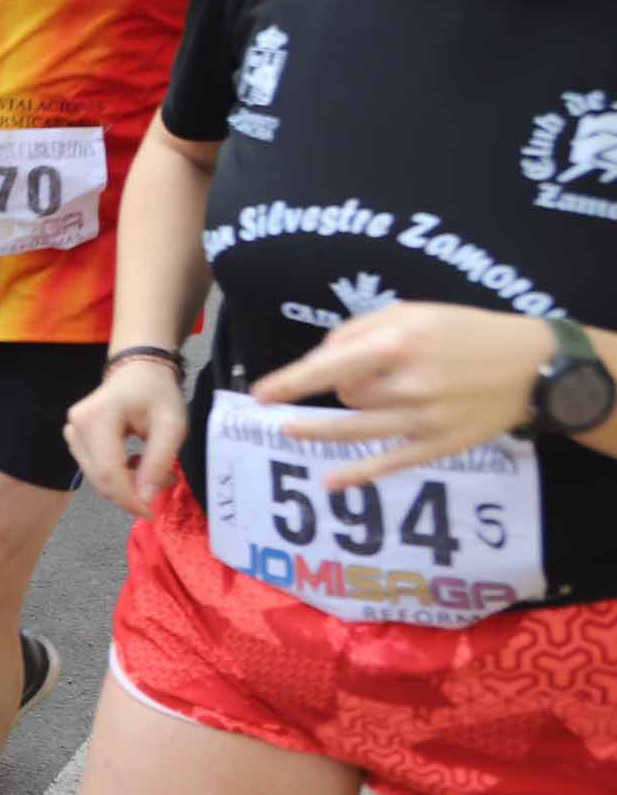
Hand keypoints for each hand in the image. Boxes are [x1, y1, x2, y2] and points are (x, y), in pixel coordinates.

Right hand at [64, 355, 189, 515]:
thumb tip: (144, 499)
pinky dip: (117, 476)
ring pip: (96, 478)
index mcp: (97, 418)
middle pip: (100, 478)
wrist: (138, 370)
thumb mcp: (172, 426)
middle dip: (131, 492)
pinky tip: (135, 464)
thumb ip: (158, 462)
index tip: (152, 513)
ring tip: (152, 468)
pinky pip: (94, 470)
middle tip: (164, 481)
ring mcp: (71, 432)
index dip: (129, 499)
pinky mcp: (75, 438)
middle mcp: (76, 426)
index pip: (108, 472)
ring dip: (126, 484)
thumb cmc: (157, 393)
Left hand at [251, 303, 558, 482]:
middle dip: (340, 386)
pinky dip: (358, 474)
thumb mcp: (413, 312)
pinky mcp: (440, 445)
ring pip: (356, 428)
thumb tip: (322, 359)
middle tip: (361, 377)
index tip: (259, 395)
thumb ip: (361, 330)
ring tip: (291, 432)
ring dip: (320, 431)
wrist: (534, 366)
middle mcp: (409, 384)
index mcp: (399, 345)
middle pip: (345, 394)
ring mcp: (424, 419)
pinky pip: (390, 463)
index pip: (329, 366)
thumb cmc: (466, 332)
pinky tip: (331, 482)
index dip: (290, 382)